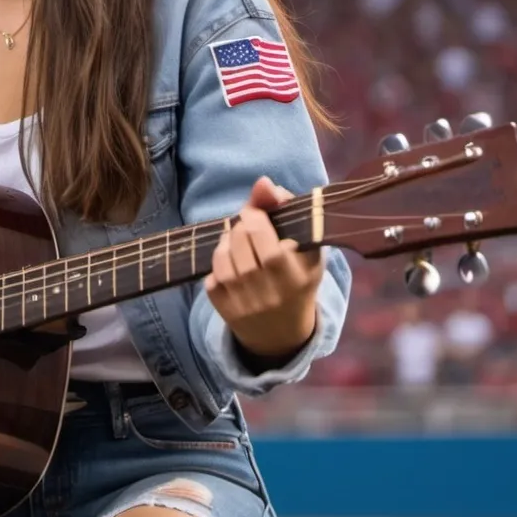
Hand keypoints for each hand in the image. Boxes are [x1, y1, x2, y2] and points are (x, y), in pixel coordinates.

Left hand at [203, 176, 323, 361]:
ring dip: (226, 241)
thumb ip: (285, 209)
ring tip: (237, 240)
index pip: (270, 250)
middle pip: (243, 248)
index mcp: (297, 280)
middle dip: (240, 226)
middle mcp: (271, 297)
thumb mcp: (305, 246)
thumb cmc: (298, 278)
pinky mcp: (226, 312)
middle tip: (246, 224)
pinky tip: (231, 262)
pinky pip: (211, 277)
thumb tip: (263, 182)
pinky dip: (217, 263)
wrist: (283, 333)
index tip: (255, 213)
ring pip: (223, 260)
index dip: (257, 221)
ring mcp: (247, 307)